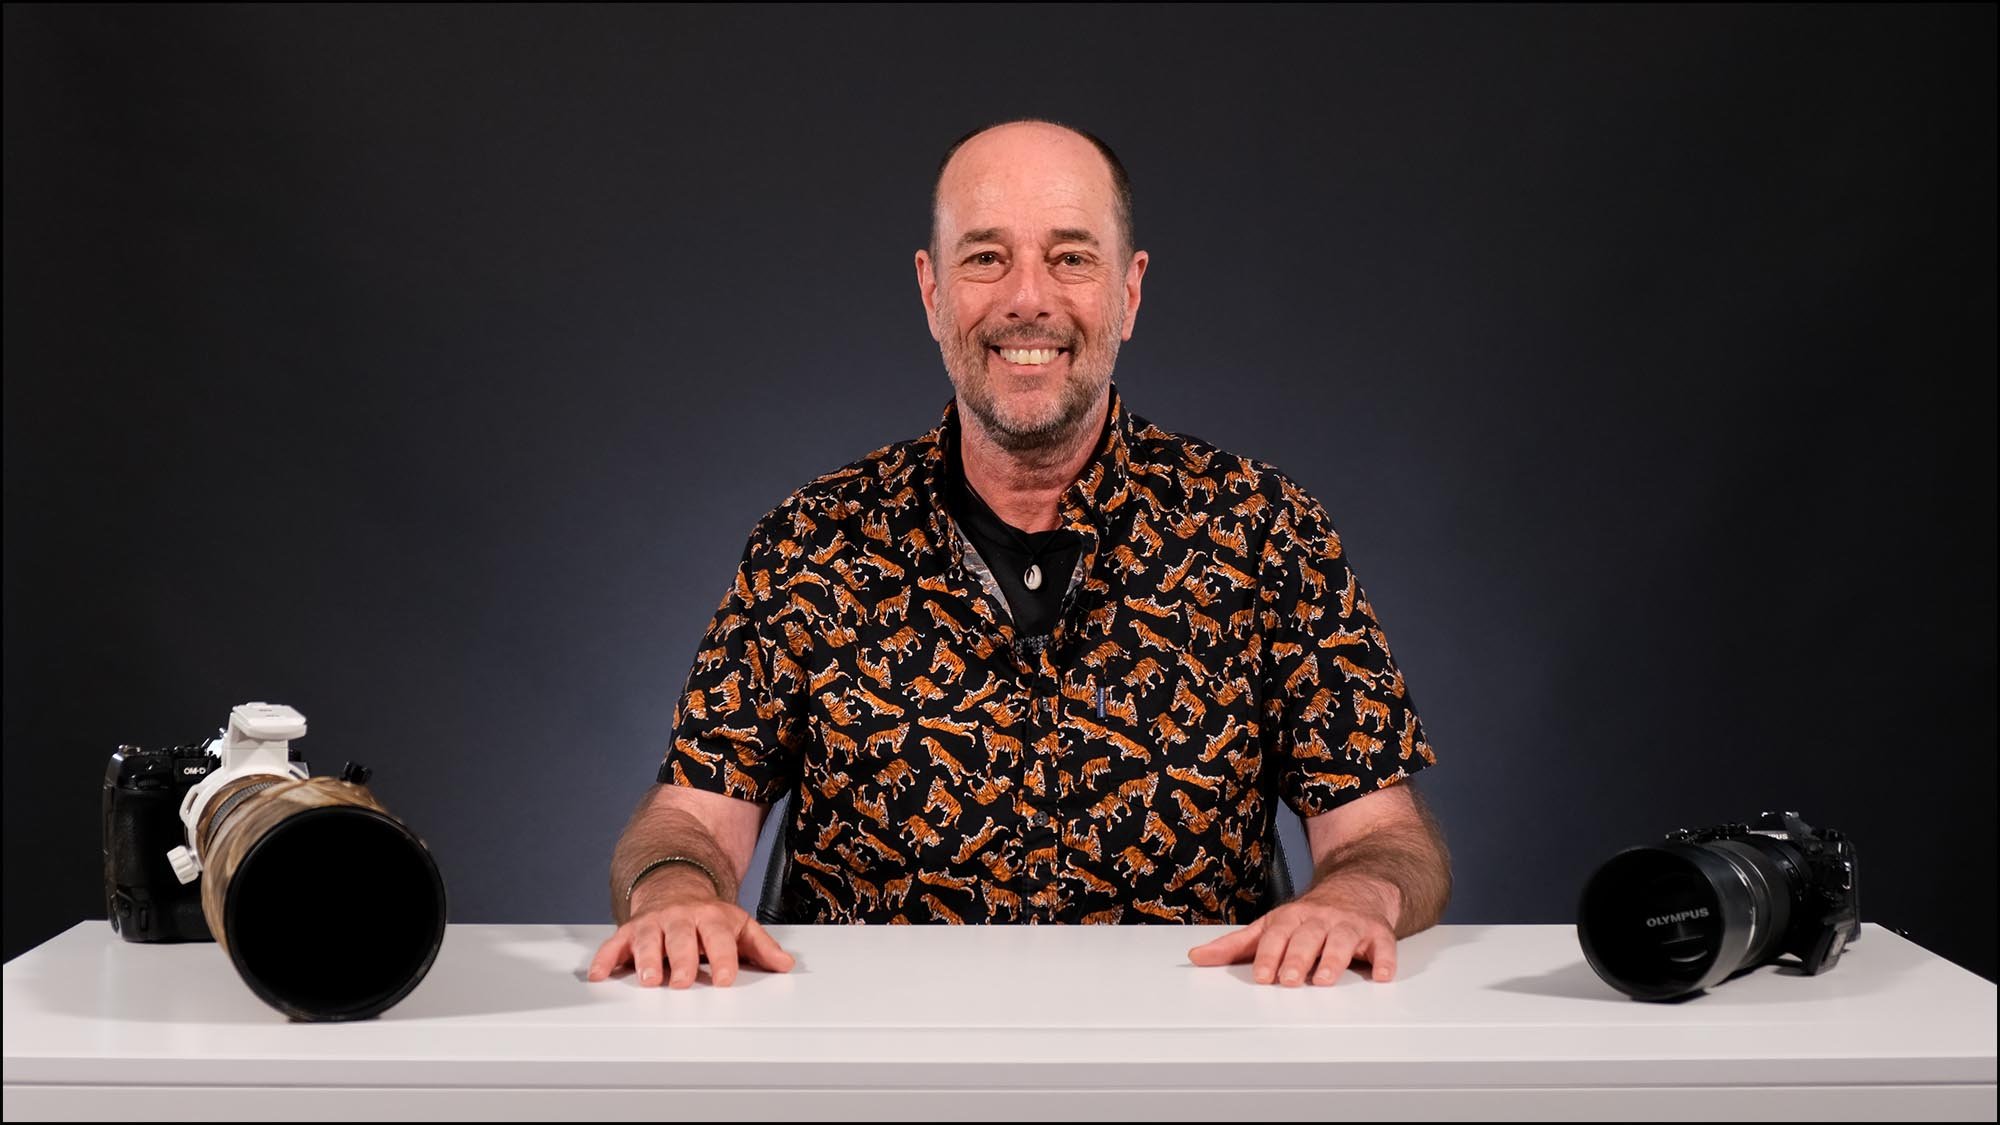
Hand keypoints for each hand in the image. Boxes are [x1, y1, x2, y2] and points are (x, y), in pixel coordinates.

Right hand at [587, 871, 794, 987]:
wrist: (674, 885)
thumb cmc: (707, 915)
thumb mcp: (739, 925)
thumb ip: (761, 947)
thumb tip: (785, 965)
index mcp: (711, 917)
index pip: (719, 937)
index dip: (723, 958)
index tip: (725, 979)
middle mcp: (680, 918)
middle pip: (682, 938)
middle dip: (682, 960)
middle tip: (684, 981)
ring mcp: (654, 923)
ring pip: (649, 939)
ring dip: (647, 958)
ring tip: (649, 979)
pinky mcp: (630, 931)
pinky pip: (615, 944)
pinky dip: (605, 958)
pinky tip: (600, 974)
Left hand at [1186, 882, 1398, 986]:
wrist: (1357, 887)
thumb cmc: (1309, 916)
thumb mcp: (1270, 926)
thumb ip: (1235, 946)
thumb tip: (1197, 958)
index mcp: (1291, 918)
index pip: (1276, 935)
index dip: (1269, 955)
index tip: (1262, 976)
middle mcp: (1320, 919)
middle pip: (1307, 937)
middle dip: (1298, 957)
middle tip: (1289, 979)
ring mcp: (1349, 925)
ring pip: (1342, 939)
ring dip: (1334, 959)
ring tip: (1325, 979)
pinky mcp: (1378, 933)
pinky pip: (1383, 945)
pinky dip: (1384, 960)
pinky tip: (1381, 974)